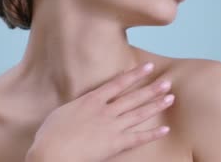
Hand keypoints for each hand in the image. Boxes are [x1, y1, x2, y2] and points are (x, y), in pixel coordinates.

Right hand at [26, 62, 174, 161]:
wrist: (51, 152)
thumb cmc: (50, 134)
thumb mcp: (62, 112)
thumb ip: (77, 106)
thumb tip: (82, 104)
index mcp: (91, 100)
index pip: (117, 83)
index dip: (134, 74)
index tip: (148, 67)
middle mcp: (105, 111)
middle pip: (133, 97)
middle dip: (151, 88)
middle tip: (167, 81)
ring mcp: (111, 127)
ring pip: (139, 114)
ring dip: (155, 105)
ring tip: (170, 98)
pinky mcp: (114, 144)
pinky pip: (137, 138)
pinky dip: (152, 134)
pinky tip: (165, 130)